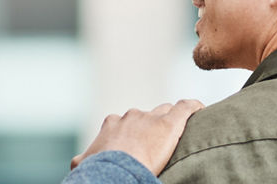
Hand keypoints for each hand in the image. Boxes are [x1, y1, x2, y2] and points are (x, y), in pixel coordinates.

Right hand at [70, 99, 204, 175]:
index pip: (126, 122)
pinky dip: (194, 108)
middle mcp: (131, 116)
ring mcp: (151, 118)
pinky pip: (186, 108)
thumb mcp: (83, 163)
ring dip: (172, 119)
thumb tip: (76, 164)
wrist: (115, 166)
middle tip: (159, 143)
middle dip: (152, 126)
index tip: (139, 143)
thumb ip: (83, 159)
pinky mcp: (170, 124)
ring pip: (165, 111)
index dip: (134, 132)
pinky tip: (201, 111)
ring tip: (182, 131)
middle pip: (147, 115)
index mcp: (112, 124)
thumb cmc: (99, 167)